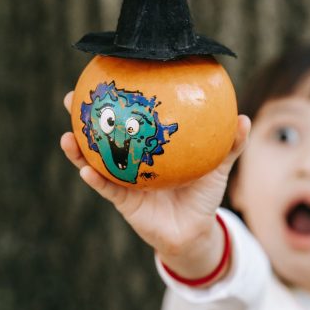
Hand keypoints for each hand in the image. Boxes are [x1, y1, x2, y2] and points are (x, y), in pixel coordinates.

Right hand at [60, 91, 250, 279]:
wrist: (196, 232)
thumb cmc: (203, 194)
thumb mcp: (217, 166)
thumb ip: (229, 144)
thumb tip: (242, 117)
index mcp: (148, 147)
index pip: (128, 118)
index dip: (114, 100)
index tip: (100, 78)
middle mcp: (131, 160)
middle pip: (102, 135)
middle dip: (84, 118)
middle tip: (70, 99)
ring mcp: (123, 180)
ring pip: (95, 162)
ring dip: (78, 151)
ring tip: (67, 136)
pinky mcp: (124, 202)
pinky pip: (107, 189)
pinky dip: (96, 180)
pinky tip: (86, 170)